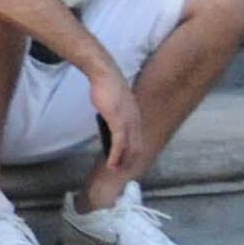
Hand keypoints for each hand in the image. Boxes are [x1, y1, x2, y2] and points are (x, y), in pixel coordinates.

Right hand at [89, 63, 144, 181]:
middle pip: (137, 147)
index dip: (133, 152)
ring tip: (115, 170)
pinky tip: (111, 162)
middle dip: (130, 160)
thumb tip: (112, 121)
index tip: (126, 160)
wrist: (105, 74)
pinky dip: (116, 155)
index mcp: (136, 116)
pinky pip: (119, 144)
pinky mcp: (118, 122)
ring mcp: (128, 122)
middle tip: (122, 170)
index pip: (138, 139)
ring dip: (122, 161)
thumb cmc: (107, 85)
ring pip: (129, 148)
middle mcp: (136, 121)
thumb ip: (117, 112)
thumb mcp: (115, 102)